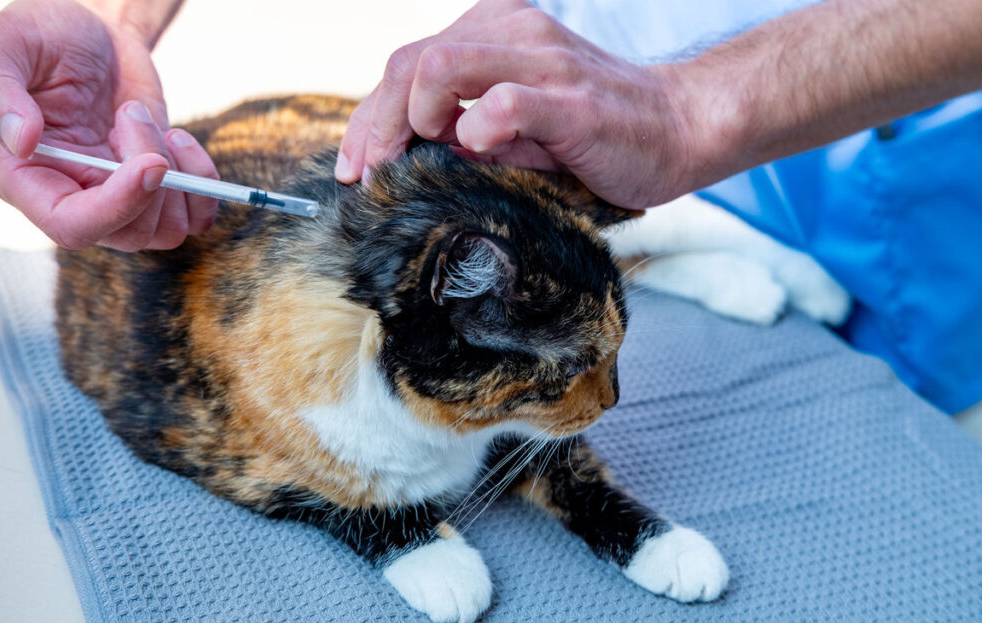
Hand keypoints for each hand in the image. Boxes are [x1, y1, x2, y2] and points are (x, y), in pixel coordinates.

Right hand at [0, 0, 217, 249]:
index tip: (149, 163)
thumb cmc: (40, 37)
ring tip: (140, 116)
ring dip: (175, 173)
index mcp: (25, 180)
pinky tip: (178, 138)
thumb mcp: (3, 44)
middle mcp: (73, 199)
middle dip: (150, 176)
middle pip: (130, 233)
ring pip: (167, 230)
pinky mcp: (157, 190)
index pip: (71, 227)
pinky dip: (201, 181)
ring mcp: (119, 199)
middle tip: (131, 112)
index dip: (116, 208)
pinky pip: (196, 218)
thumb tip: (23, 142)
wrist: (91, 33)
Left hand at [334, 0, 696, 209]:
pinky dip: (474, 131)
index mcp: (496, 33)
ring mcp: (542, 61)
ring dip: (413, 122)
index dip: (368, 118)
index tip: (356, 165)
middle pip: (408, 63)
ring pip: (439, 69)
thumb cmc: (597, 133)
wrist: (680, 129)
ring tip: (422, 161)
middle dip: (374, 125)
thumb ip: (467, 129)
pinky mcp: (569, 100)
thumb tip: (411, 155)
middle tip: (369, 174)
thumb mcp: (519, 125)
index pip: (408, 64)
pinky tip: (478, 152)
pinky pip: (501, 104)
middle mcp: (514, 33)